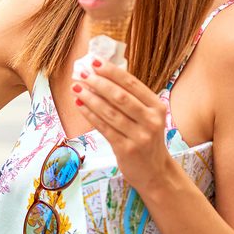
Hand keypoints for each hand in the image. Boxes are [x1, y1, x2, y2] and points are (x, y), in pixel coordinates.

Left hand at [71, 60, 170, 193]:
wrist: (155, 173)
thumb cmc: (146, 139)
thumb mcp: (146, 117)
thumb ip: (130, 99)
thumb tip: (100, 75)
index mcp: (157, 107)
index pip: (132, 83)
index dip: (111, 71)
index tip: (94, 61)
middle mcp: (151, 120)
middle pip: (120, 96)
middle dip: (98, 82)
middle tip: (81, 73)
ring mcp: (140, 136)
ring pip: (110, 112)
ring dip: (90, 97)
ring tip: (76, 87)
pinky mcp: (127, 149)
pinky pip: (104, 128)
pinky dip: (90, 114)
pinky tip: (79, 104)